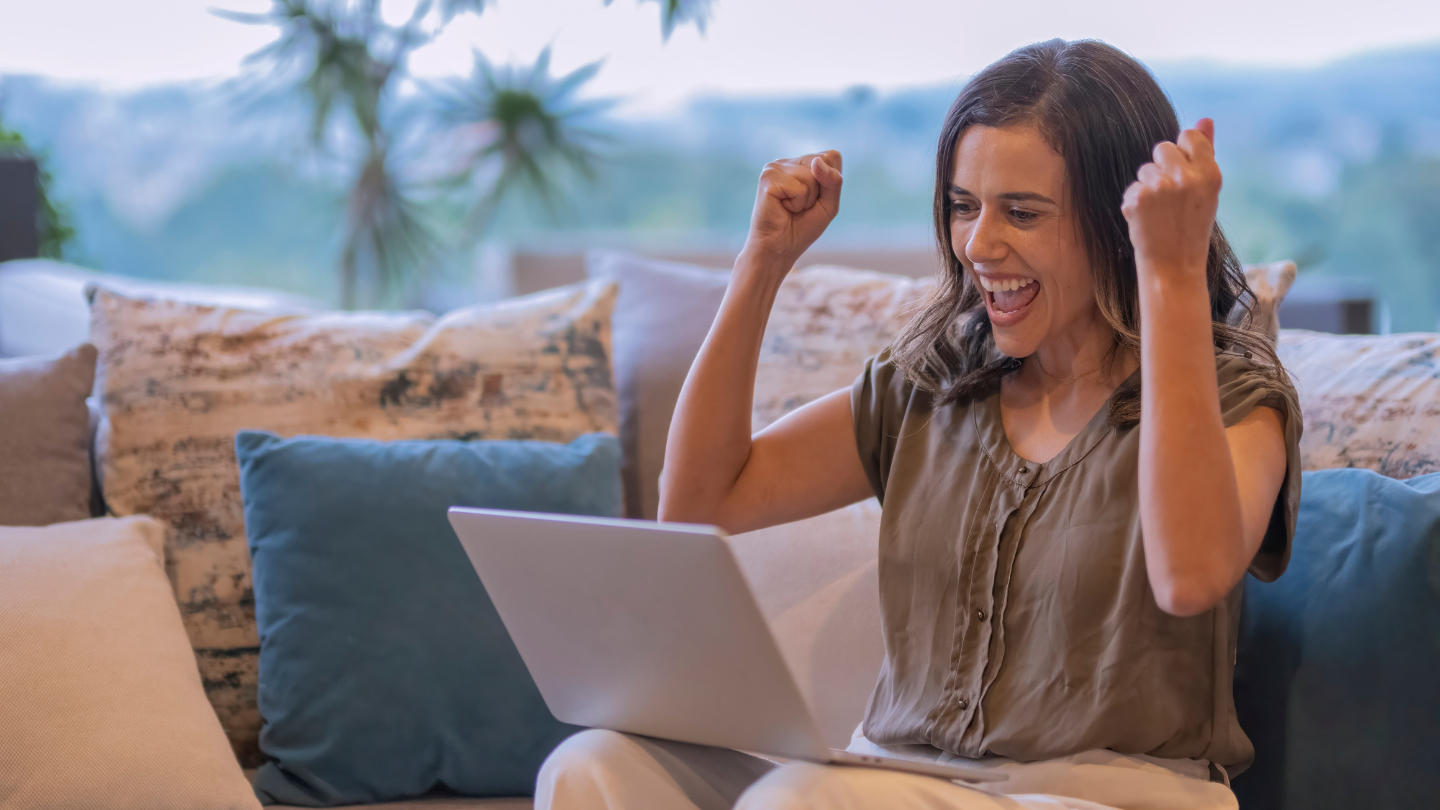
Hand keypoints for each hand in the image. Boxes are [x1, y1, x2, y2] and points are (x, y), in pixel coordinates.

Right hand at [742, 150, 842, 267]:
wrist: (779, 249)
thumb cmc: (802, 228)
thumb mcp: (829, 204)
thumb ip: (833, 181)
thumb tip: (817, 162)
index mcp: (801, 164)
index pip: (831, 156)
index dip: (831, 181)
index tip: (815, 199)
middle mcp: (787, 162)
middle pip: (823, 162)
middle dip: (820, 191)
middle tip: (802, 206)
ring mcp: (775, 167)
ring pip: (812, 175)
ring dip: (807, 200)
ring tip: (791, 208)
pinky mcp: (767, 178)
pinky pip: (799, 188)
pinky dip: (797, 204)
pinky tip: (782, 208)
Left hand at [1121, 119, 1220, 285]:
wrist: (1174, 265)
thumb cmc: (1192, 226)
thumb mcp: (1207, 190)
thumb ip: (1205, 152)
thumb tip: (1205, 119)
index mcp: (1209, 173)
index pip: (1188, 136)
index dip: (1182, 152)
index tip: (1182, 173)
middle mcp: (1186, 177)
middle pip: (1162, 148)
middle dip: (1162, 168)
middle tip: (1170, 197)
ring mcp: (1160, 187)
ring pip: (1144, 169)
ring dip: (1148, 186)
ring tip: (1159, 211)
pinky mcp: (1137, 198)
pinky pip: (1132, 187)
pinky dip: (1135, 202)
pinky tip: (1146, 219)